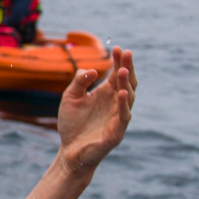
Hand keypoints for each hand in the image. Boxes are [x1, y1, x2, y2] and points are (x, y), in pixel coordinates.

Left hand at [55, 48, 133, 172]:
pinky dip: (124, 105)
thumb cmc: (72, 124)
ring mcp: (118, 117)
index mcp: (107, 93)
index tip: (116, 48)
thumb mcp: (70, 98)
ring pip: (129, 97)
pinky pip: (124, 116)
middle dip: (127, 67)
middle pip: (127, 82)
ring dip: (126, 83)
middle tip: (125, 53)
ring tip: (122, 70)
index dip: (119, 61)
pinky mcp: (117, 132)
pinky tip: (122, 93)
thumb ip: (79, 82)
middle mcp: (116, 103)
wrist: (69, 151)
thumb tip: (93, 70)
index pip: (117, 74)